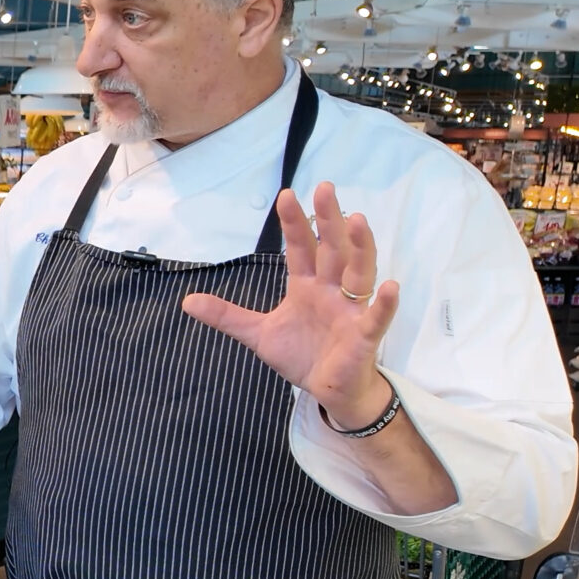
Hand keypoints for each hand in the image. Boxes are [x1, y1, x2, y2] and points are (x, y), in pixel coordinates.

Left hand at [181, 184, 397, 423]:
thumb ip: (227, 316)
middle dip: (328, 220)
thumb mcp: (258, 334)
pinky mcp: (364, 335)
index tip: (286, 195)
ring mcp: (351, 310)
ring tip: (358, 221)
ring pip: (359, 273)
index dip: (294, 224)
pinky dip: (385, 304)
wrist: (329, 390)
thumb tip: (187, 301)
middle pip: (332, 249)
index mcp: (307, 286)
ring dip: (360, 248)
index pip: (300, 248)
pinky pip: (376, 317)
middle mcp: (332, 290)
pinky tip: (391, 287)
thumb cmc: (303, 355)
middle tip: (325, 189)